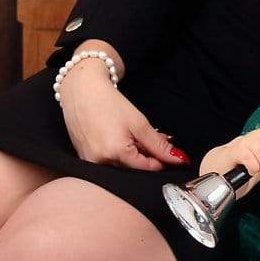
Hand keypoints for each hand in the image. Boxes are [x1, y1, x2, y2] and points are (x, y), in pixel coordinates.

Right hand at [56, 61, 186, 170]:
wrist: (81, 91)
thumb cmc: (108, 103)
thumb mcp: (138, 123)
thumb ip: (158, 144)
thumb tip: (177, 159)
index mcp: (115, 153)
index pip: (146, 168)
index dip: (161, 162)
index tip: (171, 154)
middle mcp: (100, 162)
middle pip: (132, 169)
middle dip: (147, 158)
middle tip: (154, 141)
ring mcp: (89, 162)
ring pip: (120, 167)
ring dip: (133, 156)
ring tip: (135, 137)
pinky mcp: (83, 158)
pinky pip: (106, 162)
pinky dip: (118, 155)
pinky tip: (120, 139)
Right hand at [199, 126, 259, 182]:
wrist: (216, 176)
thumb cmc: (237, 171)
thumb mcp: (259, 168)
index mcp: (259, 140)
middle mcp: (249, 139)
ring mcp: (239, 144)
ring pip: (258, 144)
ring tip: (258, 170)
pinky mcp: (230, 153)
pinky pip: (246, 154)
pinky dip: (252, 165)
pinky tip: (251, 171)